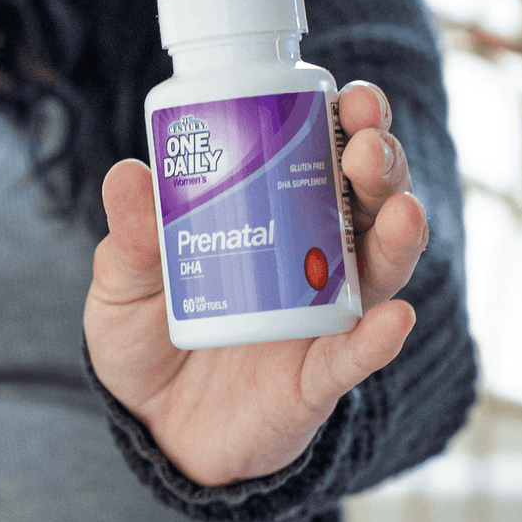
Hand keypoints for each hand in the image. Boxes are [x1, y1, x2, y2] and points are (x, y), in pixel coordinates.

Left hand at [83, 81, 426, 486]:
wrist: (151, 427)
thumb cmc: (145, 332)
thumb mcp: (121, 279)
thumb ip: (129, 236)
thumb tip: (129, 175)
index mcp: (272, 213)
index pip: (320, 154)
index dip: (346, 120)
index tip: (349, 94)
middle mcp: (312, 256)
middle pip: (364, 199)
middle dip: (379, 163)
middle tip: (366, 144)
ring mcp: (322, 316)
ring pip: (379, 268)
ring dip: (397, 235)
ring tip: (400, 209)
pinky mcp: (317, 379)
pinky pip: (354, 358)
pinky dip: (377, 340)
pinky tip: (392, 318)